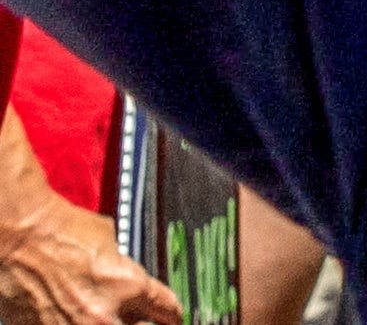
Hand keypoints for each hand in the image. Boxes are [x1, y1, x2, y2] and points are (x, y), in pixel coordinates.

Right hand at [0, 129, 174, 324]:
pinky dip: (69, 323)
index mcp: (128, 286)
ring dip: (103, 321)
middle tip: (130, 313)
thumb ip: (123, 268)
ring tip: (92, 308)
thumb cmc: (57, 230)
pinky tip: (65, 312)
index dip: (170, 314)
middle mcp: (102, 315)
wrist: (15, 237)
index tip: (171, 317)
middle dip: (135, 321)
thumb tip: (128, 282)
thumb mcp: (108, 241)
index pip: (166, 311)